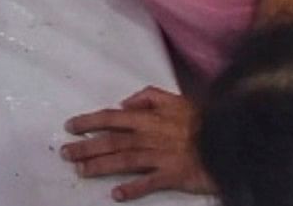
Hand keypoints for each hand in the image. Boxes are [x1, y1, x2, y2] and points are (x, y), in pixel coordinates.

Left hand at [63, 89, 204, 197]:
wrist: (228, 137)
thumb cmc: (201, 119)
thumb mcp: (175, 98)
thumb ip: (148, 97)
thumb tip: (125, 103)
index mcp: (147, 118)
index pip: (111, 118)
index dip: (89, 121)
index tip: (70, 126)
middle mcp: (148, 137)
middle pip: (111, 141)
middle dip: (85, 146)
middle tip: (64, 153)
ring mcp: (159, 157)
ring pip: (123, 161)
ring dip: (100, 166)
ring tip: (81, 171)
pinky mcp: (171, 175)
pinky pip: (149, 183)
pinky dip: (133, 189)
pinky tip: (117, 196)